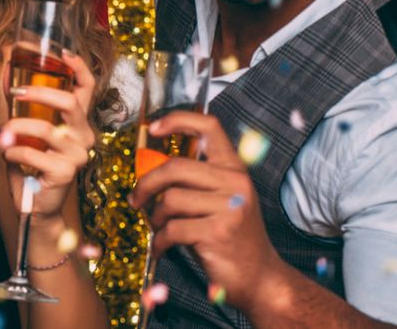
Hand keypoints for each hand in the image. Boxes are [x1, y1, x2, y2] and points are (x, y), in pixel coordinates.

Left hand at [0, 52, 98, 217]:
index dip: (78, 67)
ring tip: (2, 133)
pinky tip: (8, 155)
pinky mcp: (65, 173)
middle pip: (70, 102)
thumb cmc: (33, 165)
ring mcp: (78, 155)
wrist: (36, 206)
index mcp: (78, 122)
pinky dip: (13, 151)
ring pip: (46, 129)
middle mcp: (84, 136)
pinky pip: (32, 154)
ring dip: (16, 127)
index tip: (62, 53)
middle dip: (39, 92)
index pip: (87, 88)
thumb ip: (22, 108)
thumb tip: (4, 76)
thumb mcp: (28, 132)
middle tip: (15, 92)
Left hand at [128, 111, 291, 310]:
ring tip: (160, 228)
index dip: (179, 120)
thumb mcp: (221, 201)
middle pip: (176, 167)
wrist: (260, 277)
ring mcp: (229, 207)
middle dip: (147, 184)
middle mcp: (235, 183)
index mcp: (235, 169)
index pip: (209, 127)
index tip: (155, 128)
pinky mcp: (218, 232)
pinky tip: (162, 247)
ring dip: (156, 218)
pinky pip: (172, 229)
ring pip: (170, 199)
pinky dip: (160, 241)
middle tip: (136, 199)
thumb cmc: (233, 238)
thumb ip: (195, 182)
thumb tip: (150, 169)